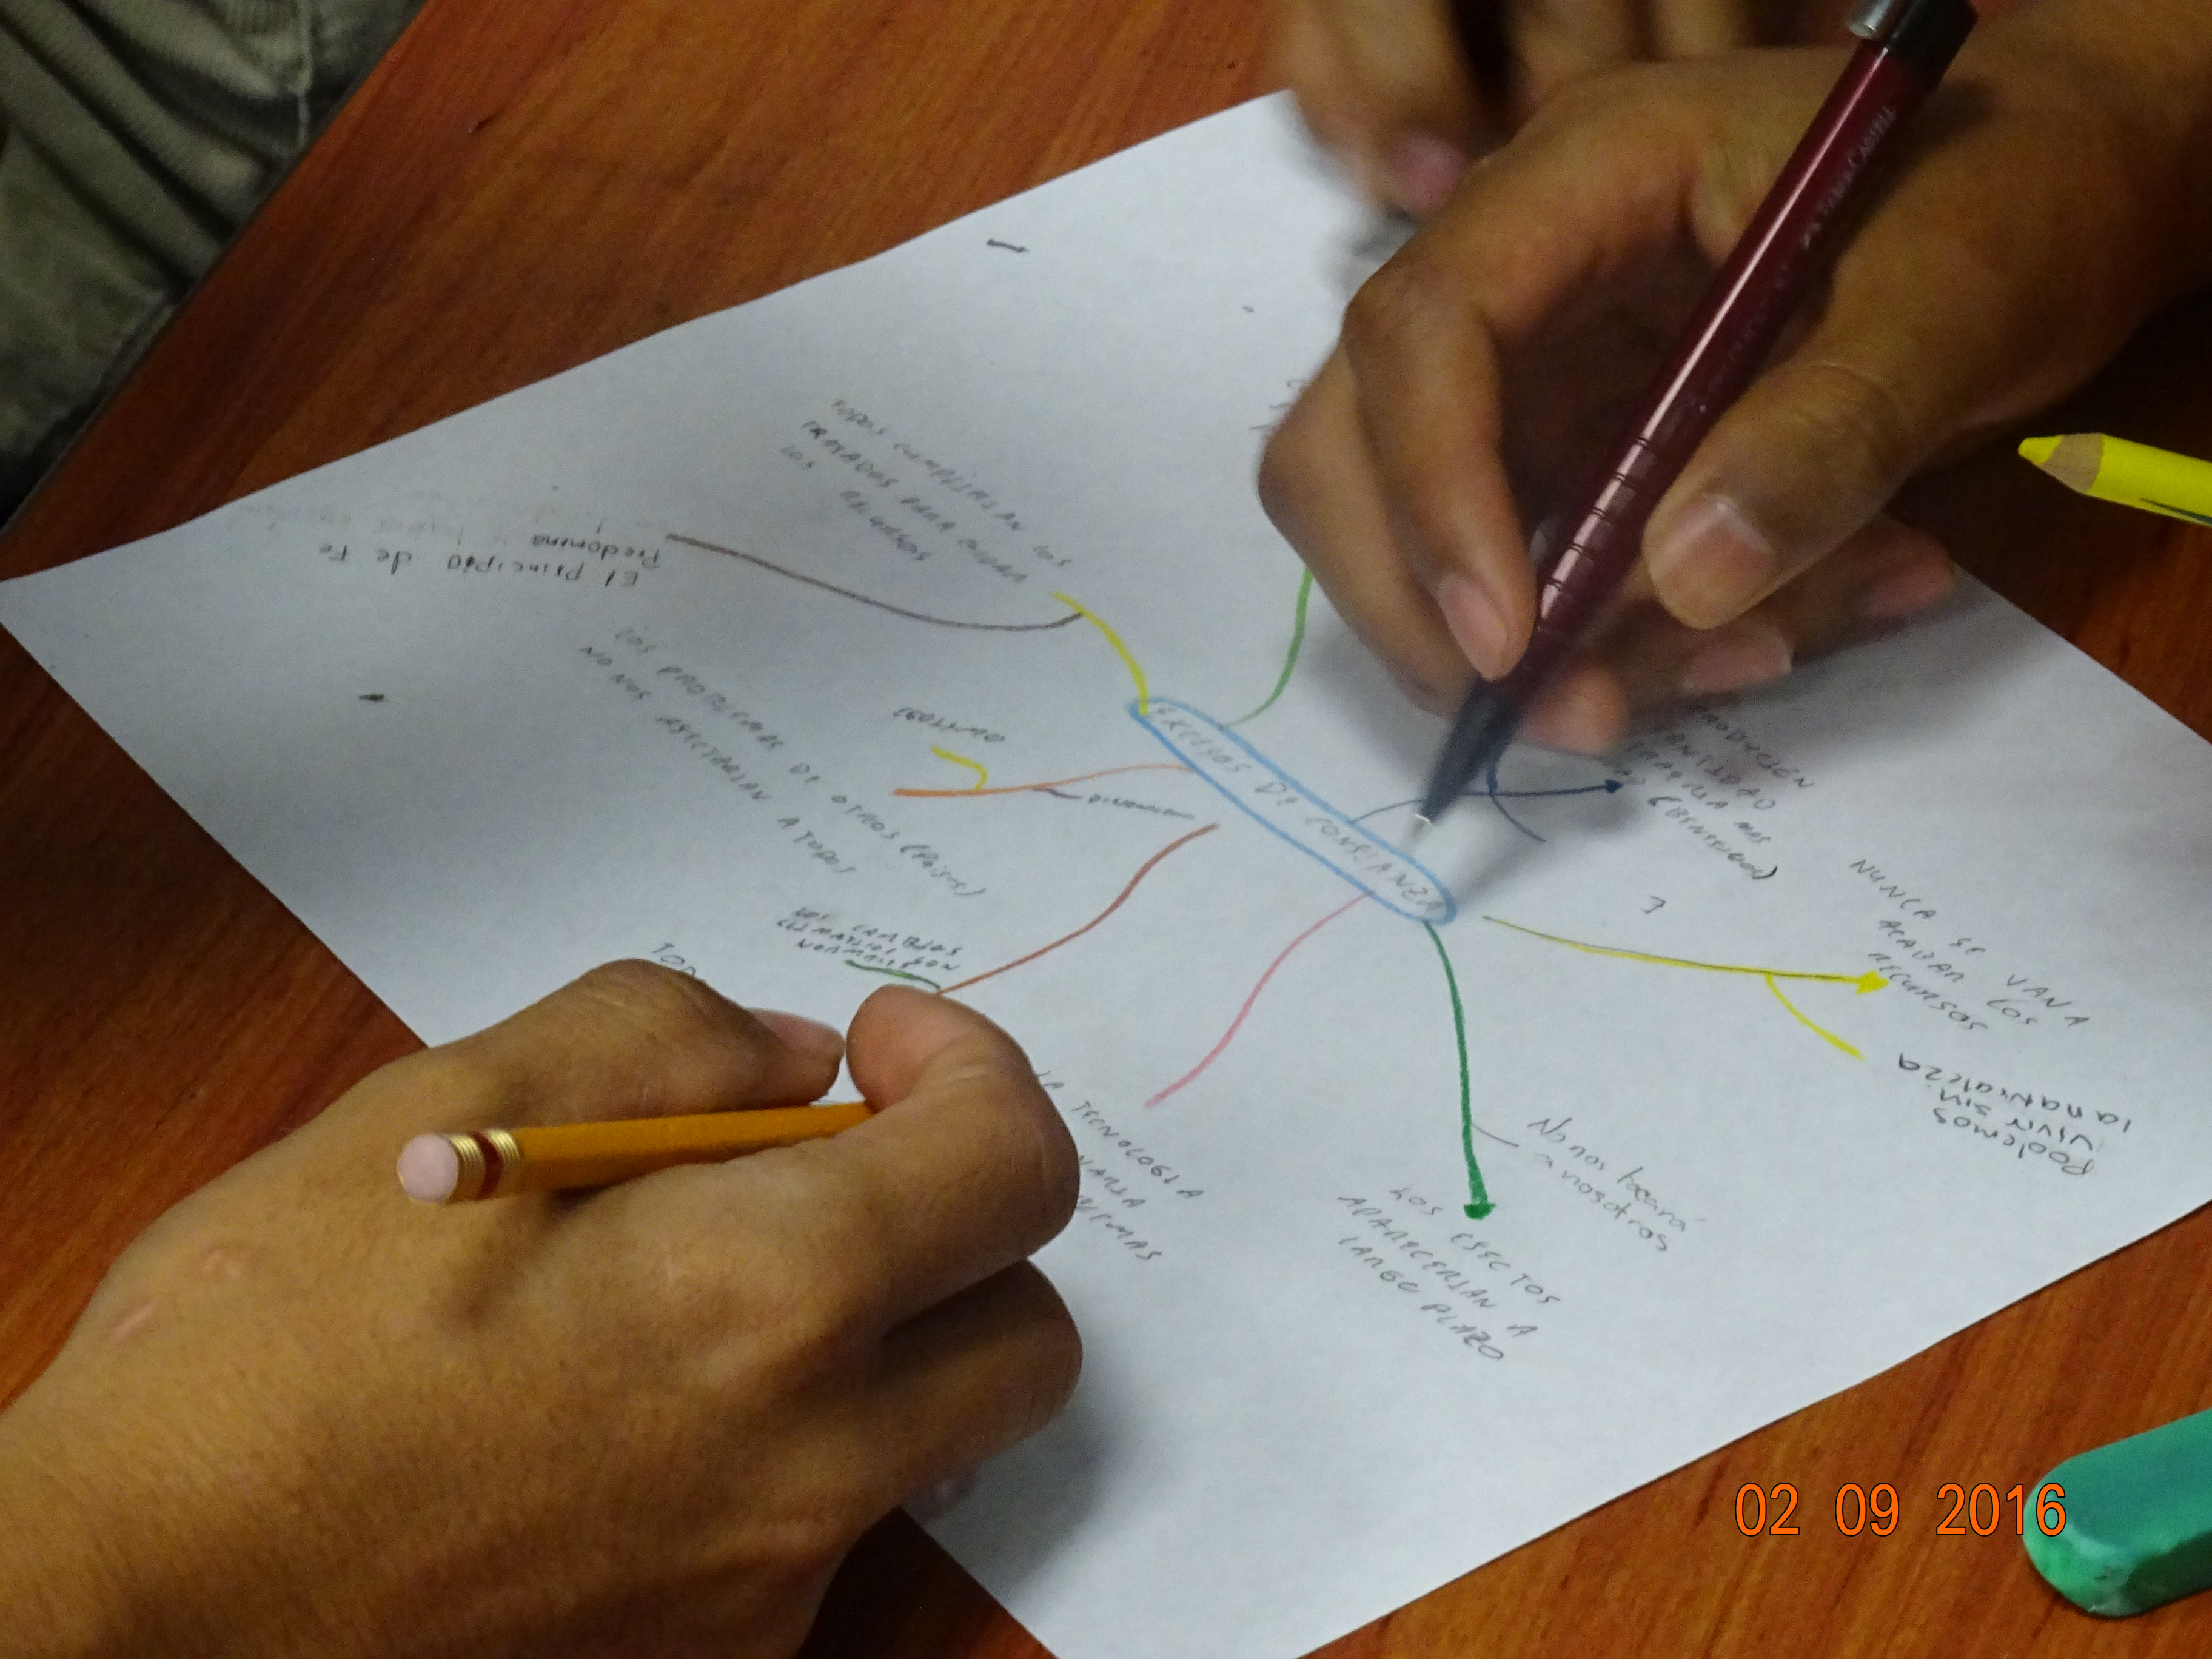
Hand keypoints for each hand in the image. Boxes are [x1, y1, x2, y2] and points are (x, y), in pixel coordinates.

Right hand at [0, 963, 1079, 1657]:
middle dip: (966, 1224)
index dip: (974, 1069)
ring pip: (926, 1437)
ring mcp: (765, 1586)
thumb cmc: (252, 1365)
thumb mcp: (439, 1110)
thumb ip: (652, 1038)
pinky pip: (816, 1529)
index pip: (1014, 1164)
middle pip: (1027, 1330)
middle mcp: (805, 1464)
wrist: (128, 1621)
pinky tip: (632, 1407)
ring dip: (875, 1336)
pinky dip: (779, 1444)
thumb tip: (786, 1052)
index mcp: (762, 1299)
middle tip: (840, 1165)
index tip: (886, 1047)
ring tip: (702, 1285)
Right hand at [1260, 0, 2211, 751]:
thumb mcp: (1951, 301)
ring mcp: (1545, 368)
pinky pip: (1556, 574)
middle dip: (1425, 601)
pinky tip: (1784, 623)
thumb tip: (1681, 587)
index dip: (1435, 492)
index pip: (1423, 329)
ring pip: (1443, 535)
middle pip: (1354, 442)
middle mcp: (1526, 273)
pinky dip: (1644, 635)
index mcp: (1588, 177)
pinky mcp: (1585, 447)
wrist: (2064, 183)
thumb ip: (1824, 435)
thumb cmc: (2014, 195)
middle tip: (1557, 712)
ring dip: (1568, 641)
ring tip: (1761, 653)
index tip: (1510, 643)